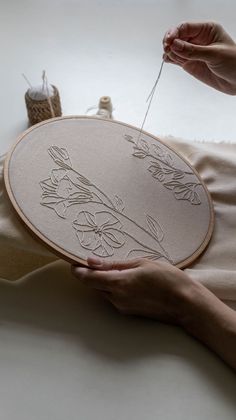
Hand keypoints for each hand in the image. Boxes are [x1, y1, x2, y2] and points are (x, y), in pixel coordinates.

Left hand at [72, 257, 194, 323]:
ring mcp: (122, 307)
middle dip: (92, 274)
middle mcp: (116, 298)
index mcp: (118, 283)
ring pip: (104, 291)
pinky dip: (115, 288)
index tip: (75, 262)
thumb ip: (113, 264)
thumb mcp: (141, 263)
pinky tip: (130, 280)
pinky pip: (114, 297)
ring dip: (105, 281)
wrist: (186, 303)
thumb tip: (91, 261)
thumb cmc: (167, 278)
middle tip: (98, 261)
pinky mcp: (129, 312)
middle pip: (93, 285)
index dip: (77, 270)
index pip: (87, 278)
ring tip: (121, 268)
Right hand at [163, 22, 235, 94]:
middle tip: (167, 50)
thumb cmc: (232, 63)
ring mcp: (192, 51)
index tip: (168, 41)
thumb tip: (174, 45)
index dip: (174, 33)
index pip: (185, 27)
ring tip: (171, 58)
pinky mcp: (189, 62)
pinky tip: (168, 60)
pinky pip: (175, 58)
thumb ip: (193, 51)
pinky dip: (170, 59)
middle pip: (177, 36)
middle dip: (170, 42)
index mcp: (206, 30)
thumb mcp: (214, 55)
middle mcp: (198, 39)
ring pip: (174, 47)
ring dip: (170, 51)